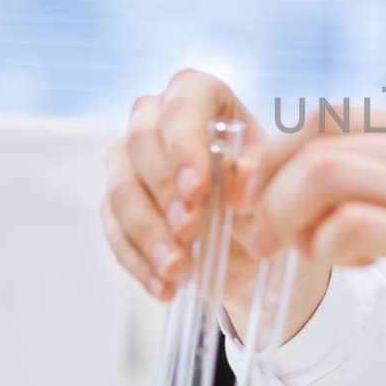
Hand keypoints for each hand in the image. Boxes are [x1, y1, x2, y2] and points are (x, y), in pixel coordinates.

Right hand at [100, 69, 330, 340]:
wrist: (254, 242)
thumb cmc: (263, 197)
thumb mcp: (271, 189)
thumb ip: (254, 180)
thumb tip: (240, 178)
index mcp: (203, 98)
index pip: (183, 101)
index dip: (183, 144)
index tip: (197, 189)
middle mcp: (157, 120)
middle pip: (140, 141)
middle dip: (164, 192)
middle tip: (190, 231)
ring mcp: (130, 160)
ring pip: (120, 187)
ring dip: (148, 232)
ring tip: (179, 269)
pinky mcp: (116, 203)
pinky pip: (114, 229)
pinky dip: (139, 261)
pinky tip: (165, 287)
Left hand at [242, 110, 385, 385]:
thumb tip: (342, 186)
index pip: (331, 115)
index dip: (282, 155)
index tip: (269, 200)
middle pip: (316, 136)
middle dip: (271, 185)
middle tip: (267, 233)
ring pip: (322, 173)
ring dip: (288, 216)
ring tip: (301, 253)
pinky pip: (349, 226)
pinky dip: (325, 249)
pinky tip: (352, 270)